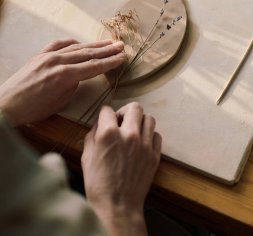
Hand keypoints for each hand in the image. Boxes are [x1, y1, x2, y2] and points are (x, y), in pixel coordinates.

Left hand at [0, 39, 124, 125]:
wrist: (7, 104)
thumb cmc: (33, 110)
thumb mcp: (60, 102)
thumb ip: (73, 85)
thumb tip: (80, 75)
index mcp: (65, 75)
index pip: (93, 66)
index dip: (109, 62)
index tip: (122, 58)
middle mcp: (58, 61)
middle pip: (88, 54)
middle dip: (106, 50)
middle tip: (121, 46)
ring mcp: (48, 55)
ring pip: (76, 47)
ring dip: (94, 45)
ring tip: (108, 43)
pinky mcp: (40, 54)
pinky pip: (59, 44)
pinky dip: (72, 43)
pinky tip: (80, 43)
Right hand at [82, 103, 161, 235]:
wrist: (117, 207)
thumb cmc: (98, 184)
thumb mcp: (86, 157)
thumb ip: (92, 135)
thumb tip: (99, 124)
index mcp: (109, 134)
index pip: (108, 110)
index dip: (104, 115)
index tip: (105, 121)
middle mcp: (129, 135)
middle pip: (134, 107)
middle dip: (125, 112)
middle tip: (121, 122)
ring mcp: (144, 145)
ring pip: (149, 118)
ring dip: (140, 122)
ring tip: (133, 131)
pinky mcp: (155, 155)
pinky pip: (156, 135)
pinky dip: (149, 136)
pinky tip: (142, 144)